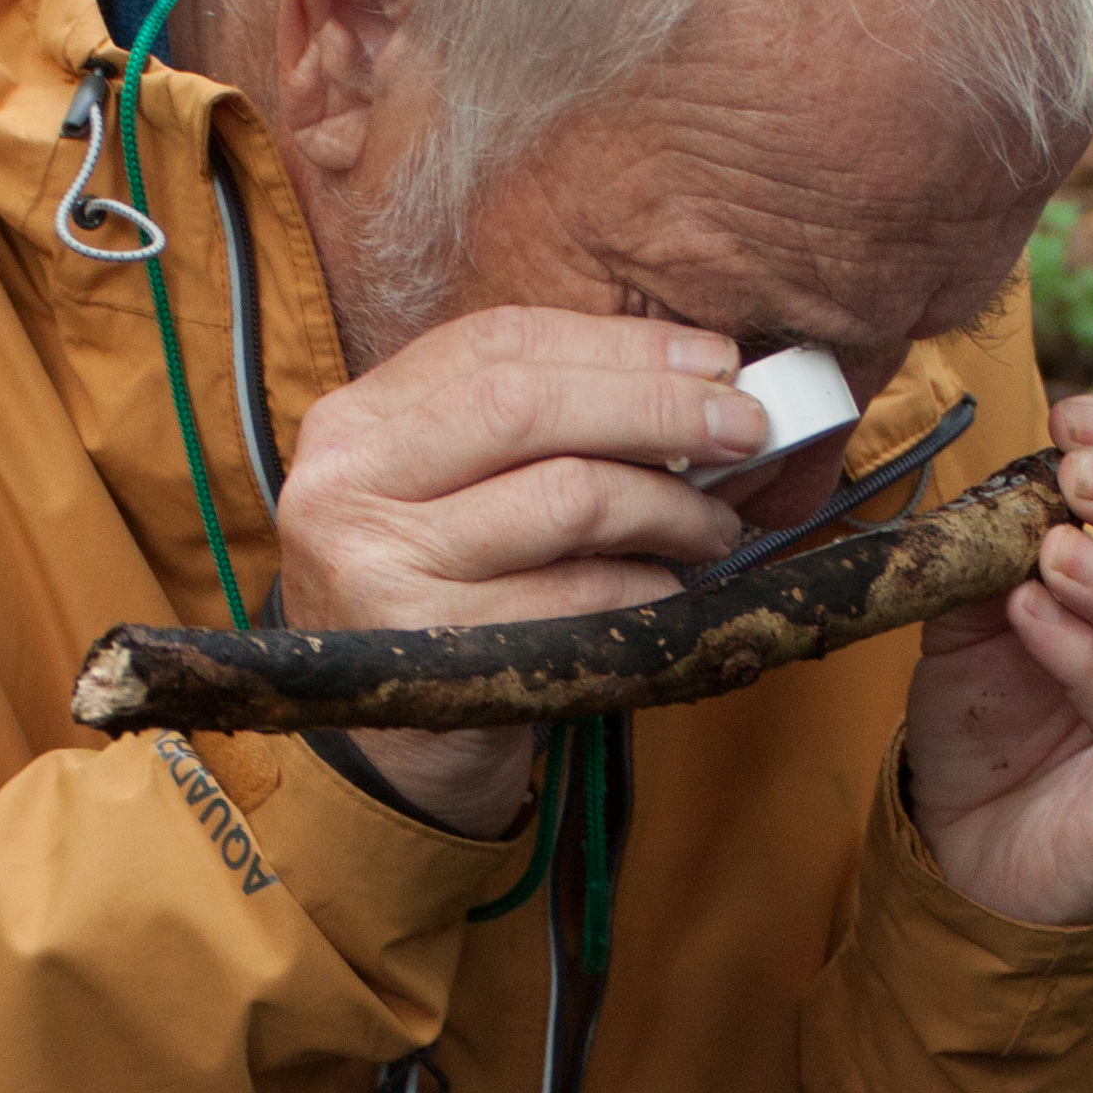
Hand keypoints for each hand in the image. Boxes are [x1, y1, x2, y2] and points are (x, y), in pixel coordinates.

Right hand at [277, 307, 769, 826]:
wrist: (398, 750)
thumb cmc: (454, 600)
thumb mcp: (468, 494)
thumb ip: (556, 429)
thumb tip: (710, 383)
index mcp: (356, 422)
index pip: (497, 342)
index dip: (618, 344)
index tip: (715, 358)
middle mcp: (348, 485)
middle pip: (526, 404)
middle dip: (657, 407)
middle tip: (744, 428)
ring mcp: (380, 567)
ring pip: (566, 495)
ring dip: (668, 505)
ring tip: (713, 527)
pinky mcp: (432, 647)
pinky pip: (579, 594)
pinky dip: (647, 585)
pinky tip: (671, 589)